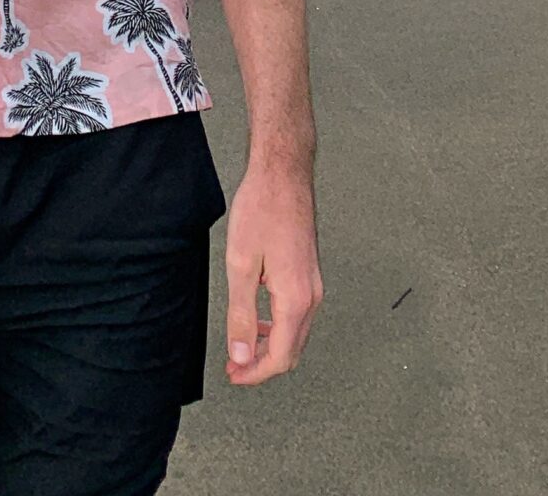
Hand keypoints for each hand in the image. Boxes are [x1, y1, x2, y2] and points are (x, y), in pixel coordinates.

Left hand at [224, 160, 321, 385]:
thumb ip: (242, 314)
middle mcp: (311, 296)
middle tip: (234, 367)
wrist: (283, 173)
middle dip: (262, 365)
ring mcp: (313, 284)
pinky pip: (297, 314)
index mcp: (295, 298)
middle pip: (291, 350)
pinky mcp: (309, 273)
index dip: (255, 373)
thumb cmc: (262, 208)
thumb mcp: (240, 264)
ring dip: (270, 346)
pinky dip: (278, 327)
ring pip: (295, 334)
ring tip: (242, 347)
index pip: (280, 356)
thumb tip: (241, 355)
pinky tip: (258, 319)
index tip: (233, 375)